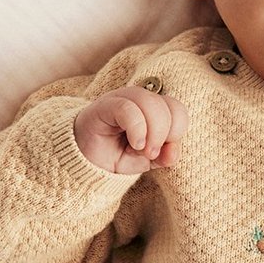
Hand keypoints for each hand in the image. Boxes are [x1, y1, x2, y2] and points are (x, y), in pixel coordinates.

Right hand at [73, 86, 188, 173]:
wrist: (85, 162)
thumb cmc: (116, 156)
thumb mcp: (146, 161)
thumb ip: (164, 156)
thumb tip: (174, 151)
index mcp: (153, 109)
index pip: (178, 110)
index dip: (177, 132)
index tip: (163, 152)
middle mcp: (139, 99)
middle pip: (167, 106)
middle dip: (165, 134)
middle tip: (151, 153)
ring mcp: (122, 99)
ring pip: (150, 103)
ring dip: (153, 132)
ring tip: (141, 150)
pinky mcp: (104, 105)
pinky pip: (128, 108)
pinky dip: (137, 128)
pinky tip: (135, 143)